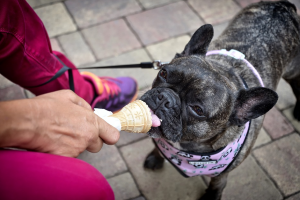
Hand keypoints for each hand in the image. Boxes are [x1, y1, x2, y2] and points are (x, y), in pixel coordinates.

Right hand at [0, 90, 119, 156]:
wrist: (27, 121)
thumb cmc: (46, 107)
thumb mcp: (68, 96)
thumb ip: (84, 105)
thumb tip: (89, 111)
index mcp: (92, 122)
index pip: (112, 135)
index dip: (109, 135)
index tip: (107, 135)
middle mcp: (88, 137)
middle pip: (97, 146)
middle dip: (90, 141)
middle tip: (76, 134)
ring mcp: (77, 149)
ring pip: (81, 151)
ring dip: (74, 145)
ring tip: (59, 135)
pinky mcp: (66, 158)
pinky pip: (68, 157)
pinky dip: (62, 152)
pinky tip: (52, 143)